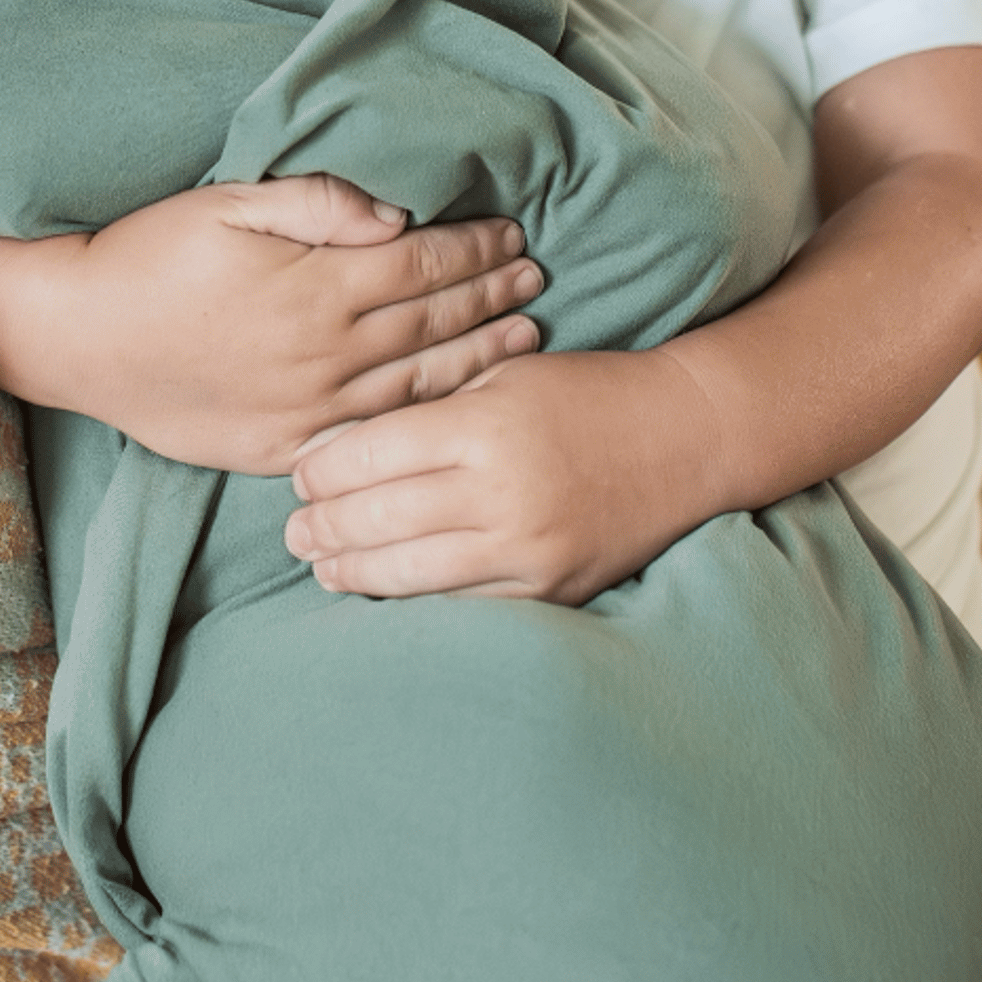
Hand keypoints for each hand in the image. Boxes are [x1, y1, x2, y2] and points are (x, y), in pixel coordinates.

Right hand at [14, 177, 542, 472]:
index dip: (477, 249)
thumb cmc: (149, 255)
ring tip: (524, 336)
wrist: (76, 336)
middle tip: (537, 278)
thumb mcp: (230, 202)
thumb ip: (321, 204)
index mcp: (319, 288)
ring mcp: (308, 409)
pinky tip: (455, 406)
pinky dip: (424, 417)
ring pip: (419, 384)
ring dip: (478, 356)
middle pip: (436, 323)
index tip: (513, 234)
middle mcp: (326, 356)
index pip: (425, 264)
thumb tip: (398, 215)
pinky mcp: (283, 447)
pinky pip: (372, 435)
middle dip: (493, 296)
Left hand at [284, 347, 725, 603]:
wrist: (687, 437)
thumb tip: (342, 449)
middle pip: (378, 519)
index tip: (297, 475)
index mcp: (485, 427)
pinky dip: (412, 600)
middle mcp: (502, 493)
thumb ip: (430, 410)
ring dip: (352, 573)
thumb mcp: (504, 376)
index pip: (371, 455)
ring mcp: (527, 549)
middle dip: (322, 527)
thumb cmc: (587, 393)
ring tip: (322, 566)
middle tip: (293, 530)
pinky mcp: (549, 589)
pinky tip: (382, 590)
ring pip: (408, 574)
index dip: (320, 470)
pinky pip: (460, 605)